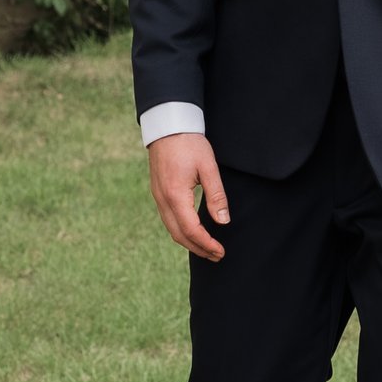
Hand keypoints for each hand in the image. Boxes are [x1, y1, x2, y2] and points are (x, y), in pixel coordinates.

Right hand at [147, 129, 231, 259]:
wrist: (168, 125)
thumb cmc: (190, 143)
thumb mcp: (208, 167)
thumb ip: (216, 195)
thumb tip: (223, 221)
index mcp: (175, 195)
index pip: (191, 230)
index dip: (206, 244)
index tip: (220, 251)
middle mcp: (163, 200)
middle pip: (179, 235)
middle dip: (198, 249)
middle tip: (217, 255)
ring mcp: (158, 197)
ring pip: (172, 229)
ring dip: (189, 242)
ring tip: (207, 248)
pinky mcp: (158, 192)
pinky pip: (168, 219)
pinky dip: (181, 231)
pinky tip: (193, 232)